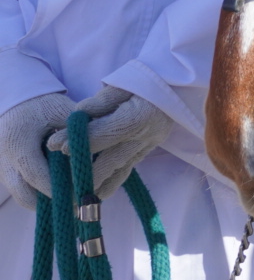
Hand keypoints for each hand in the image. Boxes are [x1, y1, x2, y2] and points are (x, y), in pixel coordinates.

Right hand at [0, 92, 70, 207]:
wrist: (18, 101)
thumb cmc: (42, 104)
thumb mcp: (61, 112)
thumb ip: (75, 133)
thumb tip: (97, 156)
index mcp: (17, 144)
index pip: (36, 175)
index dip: (59, 187)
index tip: (81, 193)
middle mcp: (4, 161)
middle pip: (25, 196)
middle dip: (52, 202)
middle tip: (79, 198)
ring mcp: (3, 170)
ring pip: (23, 196)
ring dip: (47, 199)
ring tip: (74, 192)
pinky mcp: (6, 173)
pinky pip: (23, 190)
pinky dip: (41, 192)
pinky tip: (64, 184)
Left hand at [46, 86, 173, 198]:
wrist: (174, 86)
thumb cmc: (144, 80)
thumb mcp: (121, 84)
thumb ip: (100, 102)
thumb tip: (77, 116)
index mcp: (139, 115)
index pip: (102, 133)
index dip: (78, 140)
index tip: (54, 145)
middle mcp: (145, 135)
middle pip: (109, 160)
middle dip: (83, 173)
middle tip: (61, 184)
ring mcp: (148, 145)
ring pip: (119, 170)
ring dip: (97, 184)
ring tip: (76, 199)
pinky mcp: (148, 151)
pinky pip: (127, 170)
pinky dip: (111, 182)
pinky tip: (96, 193)